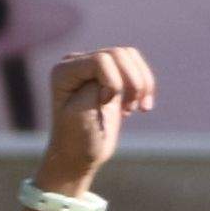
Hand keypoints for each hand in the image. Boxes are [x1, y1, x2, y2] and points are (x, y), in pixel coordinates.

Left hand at [37, 43, 153, 198]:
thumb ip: (95, 86)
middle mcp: (77, 63)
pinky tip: (140, 107)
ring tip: (136, 108)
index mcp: (64, 71)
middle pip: (120, 54)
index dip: (112, 82)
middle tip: (128, 110)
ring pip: (131, 56)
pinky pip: (136, 66)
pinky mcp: (111, 75)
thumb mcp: (83, 113)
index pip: (101, 60)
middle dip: (131, 82)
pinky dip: (145, 85)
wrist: (79, 156)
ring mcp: (94, 67)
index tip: (104, 104)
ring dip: (141, 84)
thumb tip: (113, 66)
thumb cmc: (77, 139)